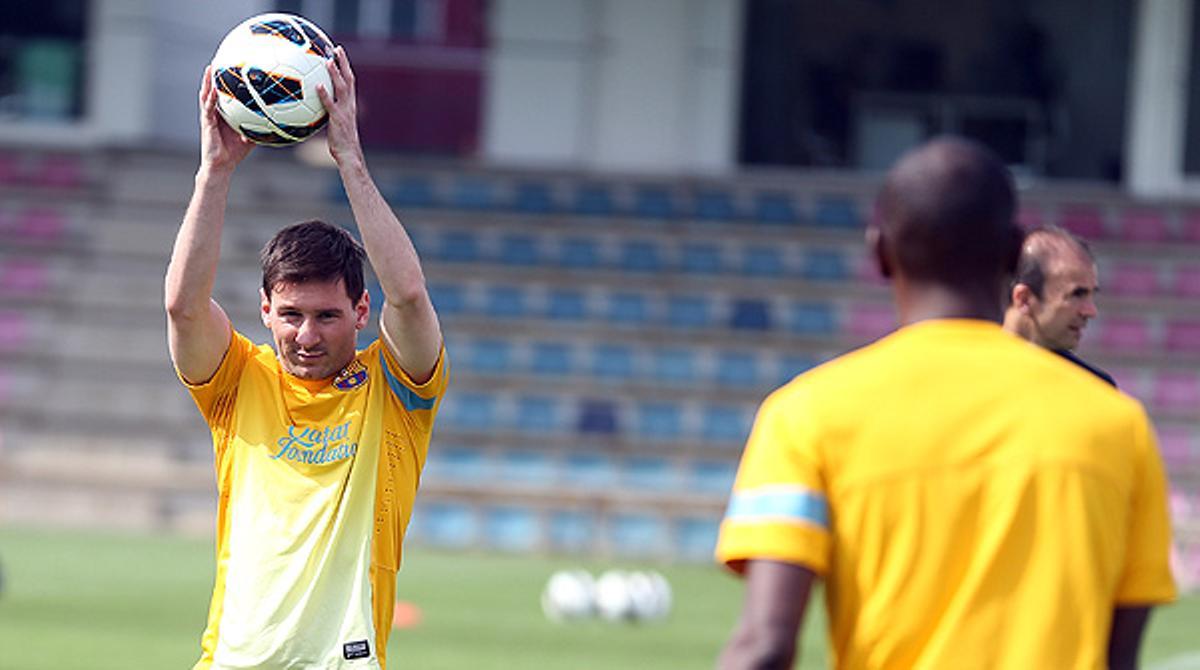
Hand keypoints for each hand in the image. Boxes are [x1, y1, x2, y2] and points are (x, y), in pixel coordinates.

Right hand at [198, 66, 253, 173]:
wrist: (222, 166)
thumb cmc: (236, 152)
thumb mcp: (253, 136)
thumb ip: (262, 127)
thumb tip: (279, 122)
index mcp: (225, 114)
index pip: (226, 94)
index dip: (227, 81)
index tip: (234, 66)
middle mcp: (216, 112)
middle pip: (214, 89)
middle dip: (216, 75)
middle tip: (220, 58)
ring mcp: (210, 116)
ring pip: (207, 95)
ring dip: (208, 81)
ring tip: (210, 67)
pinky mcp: (207, 123)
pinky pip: (208, 107)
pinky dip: (211, 97)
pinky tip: (213, 88)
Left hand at [316, 46, 364, 168]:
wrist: (349, 155)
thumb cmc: (341, 143)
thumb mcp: (336, 124)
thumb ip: (328, 112)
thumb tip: (314, 105)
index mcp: (350, 104)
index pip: (349, 81)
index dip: (345, 66)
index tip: (338, 52)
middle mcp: (349, 105)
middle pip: (348, 79)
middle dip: (343, 63)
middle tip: (336, 48)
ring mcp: (344, 111)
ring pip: (341, 88)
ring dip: (335, 74)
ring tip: (327, 61)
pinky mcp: (338, 119)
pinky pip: (330, 104)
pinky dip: (325, 94)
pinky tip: (317, 86)